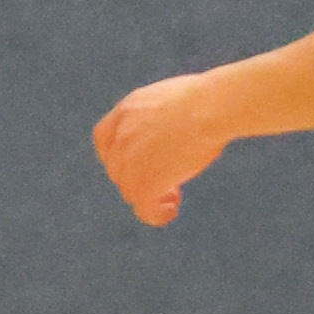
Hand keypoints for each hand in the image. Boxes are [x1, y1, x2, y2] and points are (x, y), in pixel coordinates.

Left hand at [93, 75, 230, 226]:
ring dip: (149, 195)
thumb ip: (163, 115)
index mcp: (127, 110)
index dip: (117, 154)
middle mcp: (122, 135)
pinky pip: (143, 209)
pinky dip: (154, 214)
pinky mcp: (146, 182)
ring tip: (173, 195)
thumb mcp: (174, 98)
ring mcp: (130, 160)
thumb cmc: (207, 98)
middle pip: (116, 167)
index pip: (104, 138)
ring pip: (129, 190)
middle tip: (164, 179)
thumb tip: (177, 127)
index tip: (137, 162)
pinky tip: (170, 211)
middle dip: (136, 176)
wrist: (209, 107)